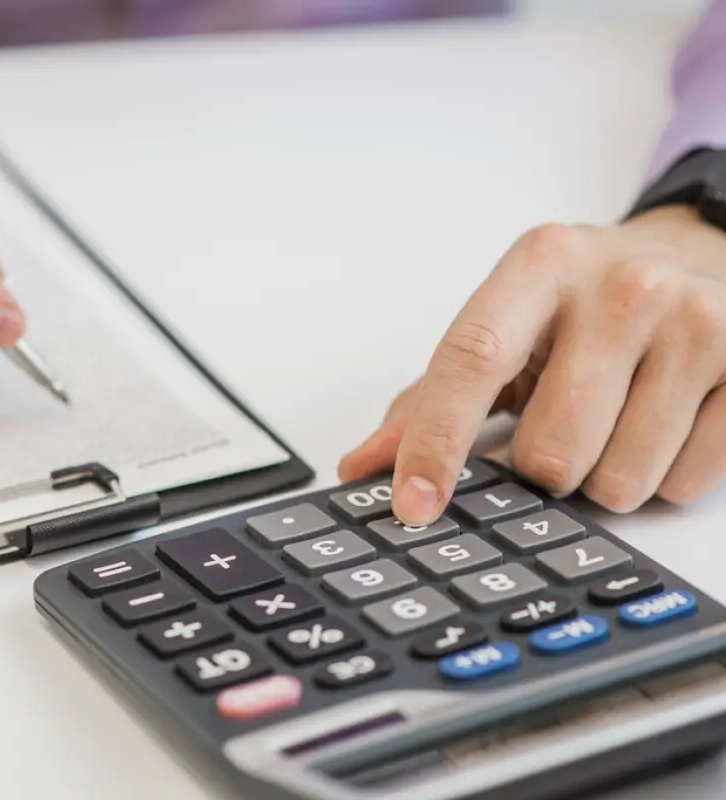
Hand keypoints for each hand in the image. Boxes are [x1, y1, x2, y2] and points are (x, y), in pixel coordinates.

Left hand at [339, 205, 725, 522]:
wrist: (706, 250)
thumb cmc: (590, 297)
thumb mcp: (510, 321)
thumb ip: (432, 395)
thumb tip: (363, 465)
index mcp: (540, 266)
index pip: (471, 361)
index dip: (434, 442)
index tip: (410, 504)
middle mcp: (622, 287)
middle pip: (550, 452)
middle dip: (544, 466)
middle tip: (563, 424)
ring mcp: (698, 324)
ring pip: (619, 480)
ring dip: (607, 475)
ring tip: (620, 416)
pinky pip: (687, 481)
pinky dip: (665, 474)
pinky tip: (668, 421)